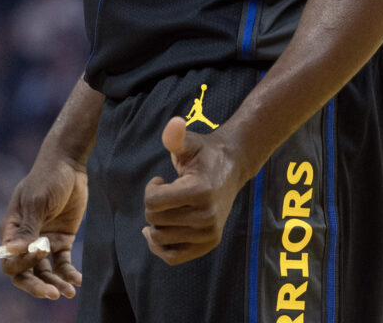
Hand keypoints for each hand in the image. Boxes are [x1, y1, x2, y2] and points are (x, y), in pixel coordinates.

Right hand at [0, 156, 86, 299]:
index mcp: (12, 229)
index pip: (10, 260)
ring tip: (69, 292)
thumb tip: (11, 251)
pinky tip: (77, 280)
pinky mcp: (61, 240)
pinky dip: (68, 273)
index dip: (22, 264)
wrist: (69, 164)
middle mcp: (25, 239)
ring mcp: (44, 241)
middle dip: (36, 286)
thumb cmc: (47, 178)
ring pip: (45, 272)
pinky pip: (62, 263)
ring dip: (55, 283)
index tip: (41, 252)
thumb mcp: (37, 202)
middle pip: (25, 272)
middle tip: (52, 295)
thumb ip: (28, 228)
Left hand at [141, 117, 244, 264]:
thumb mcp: (189, 142)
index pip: (153, 202)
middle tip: (167, 192)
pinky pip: (174, 257)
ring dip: (156, 223)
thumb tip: (175, 123)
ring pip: (160, 239)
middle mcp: (207, 217)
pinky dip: (160, 248)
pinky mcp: (209, 244)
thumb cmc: (204, 154)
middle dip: (153, 205)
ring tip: (167, 208)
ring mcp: (209, 233)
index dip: (151, 189)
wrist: (231, 167)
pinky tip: (156, 231)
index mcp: (200, 192)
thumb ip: (176, 136)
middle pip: (154, 220)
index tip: (161, 180)